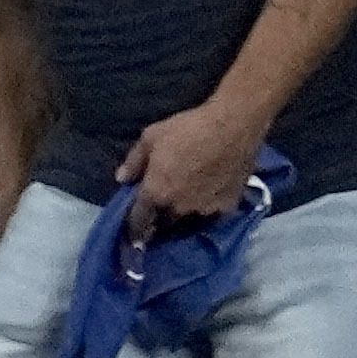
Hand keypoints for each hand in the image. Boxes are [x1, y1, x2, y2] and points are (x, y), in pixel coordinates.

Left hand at [118, 99, 270, 225]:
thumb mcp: (152, 135)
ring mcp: (203, 209)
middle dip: (160, 220)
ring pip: (189, 219)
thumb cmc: (189, 126)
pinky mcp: (227, 206)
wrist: (234, 123)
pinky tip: (211, 195)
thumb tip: (122, 179)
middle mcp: (177, 207)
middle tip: (162, 210)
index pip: (138, 221)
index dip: (133, 228)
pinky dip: (208, 207)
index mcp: (156, 192)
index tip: (133, 234)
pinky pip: (213, 213)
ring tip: (188, 201)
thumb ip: (134, 160)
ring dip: (184, 214)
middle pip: (164, 223)